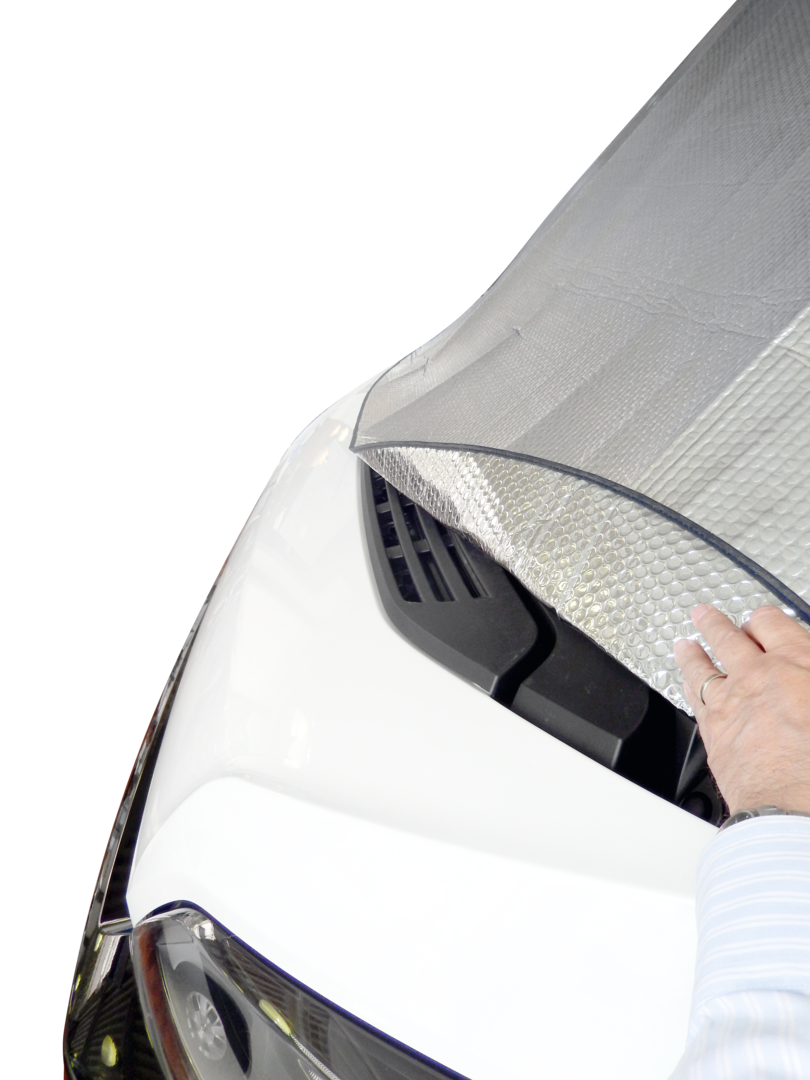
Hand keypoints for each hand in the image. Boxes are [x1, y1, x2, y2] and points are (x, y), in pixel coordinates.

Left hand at [673, 604, 809, 817]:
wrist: (800, 809)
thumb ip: (808, 676)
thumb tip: (805, 673)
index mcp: (798, 663)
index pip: (773, 624)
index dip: (764, 619)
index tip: (761, 618)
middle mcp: (759, 676)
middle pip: (729, 638)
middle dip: (715, 624)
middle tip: (704, 615)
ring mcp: (731, 703)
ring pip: (701, 666)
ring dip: (692, 652)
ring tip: (684, 644)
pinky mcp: (714, 731)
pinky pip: (694, 698)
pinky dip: (687, 685)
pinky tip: (685, 685)